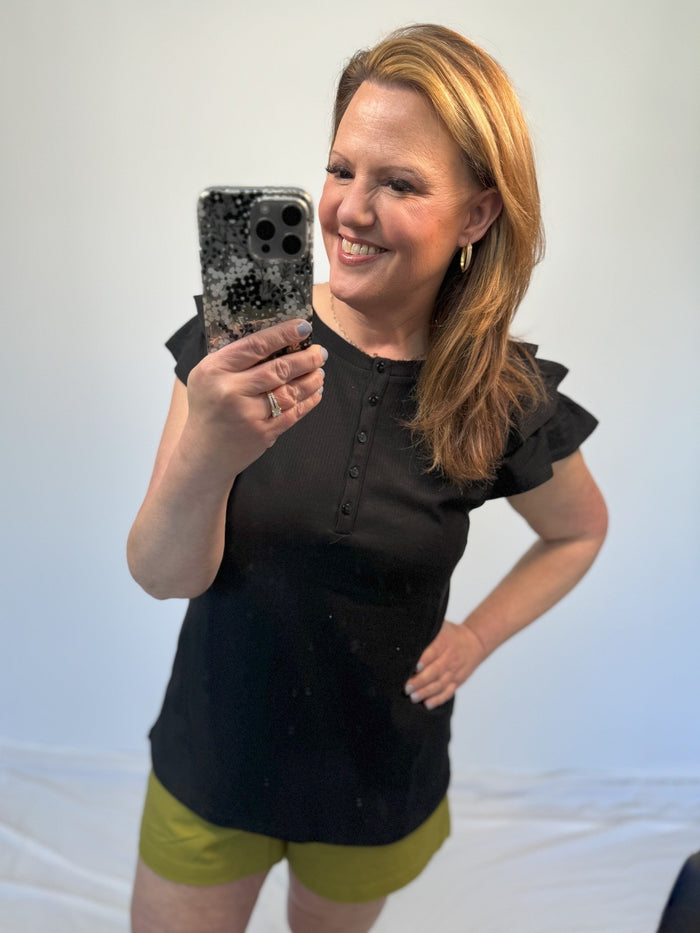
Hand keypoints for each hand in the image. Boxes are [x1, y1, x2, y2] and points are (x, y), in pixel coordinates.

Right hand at [184, 319, 325, 475]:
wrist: (203, 452)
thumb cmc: (208, 407)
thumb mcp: (208, 376)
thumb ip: (234, 358)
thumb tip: (276, 337)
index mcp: (215, 369)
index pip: (255, 345)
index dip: (283, 334)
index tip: (304, 326)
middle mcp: (230, 390)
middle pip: (278, 369)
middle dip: (306, 358)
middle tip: (320, 352)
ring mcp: (247, 414)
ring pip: (289, 391)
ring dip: (310, 380)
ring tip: (319, 371)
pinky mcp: (262, 433)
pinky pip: (293, 413)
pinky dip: (308, 401)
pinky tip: (315, 392)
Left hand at [404, 621, 486, 709]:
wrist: (475, 642)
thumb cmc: (451, 634)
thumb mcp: (441, 626)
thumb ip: (426, 631)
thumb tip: (407, 634)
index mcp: (444, 642)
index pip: (434, 652)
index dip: (424, 660)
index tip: (414, 667)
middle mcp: (450, 658)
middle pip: (435, 671)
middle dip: (420, 681)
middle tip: (406, 687)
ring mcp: (454, 671)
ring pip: (440, 684)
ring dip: (426, 692)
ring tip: (413, 697)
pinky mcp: (457, 682)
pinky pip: (448, 692)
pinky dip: (438, 699)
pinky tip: (427, 704)